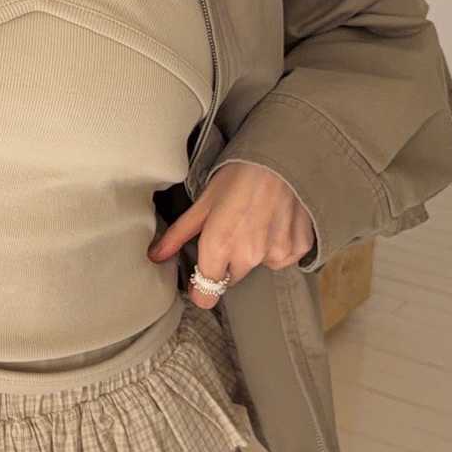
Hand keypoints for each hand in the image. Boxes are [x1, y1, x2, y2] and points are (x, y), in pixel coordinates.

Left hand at [148, 162, 314, 309]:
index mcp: (220, 247)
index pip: (207, 293)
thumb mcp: (202, 203)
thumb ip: (178, 235)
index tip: (201, 278)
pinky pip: (282, 258)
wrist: (281, 157)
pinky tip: (275, 220)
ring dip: (254, 251)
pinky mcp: (298, 248)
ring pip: (257, 266)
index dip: (201, 288)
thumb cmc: (237, 176)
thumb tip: (154, 256)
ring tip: (255, 220)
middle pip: (232, 277)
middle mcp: (249, 256)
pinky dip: (277, 244)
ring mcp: (276, 253)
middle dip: (228, 261)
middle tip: (232, 230)